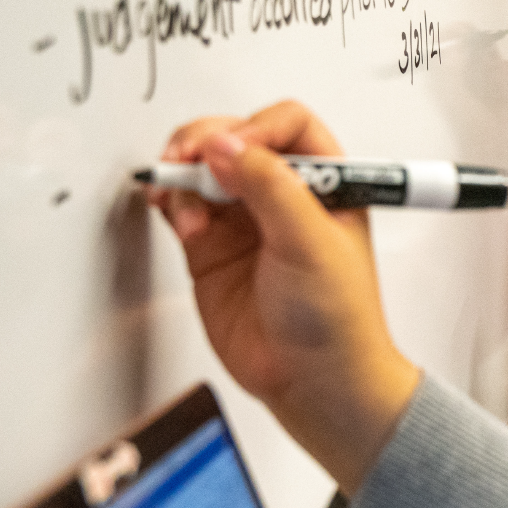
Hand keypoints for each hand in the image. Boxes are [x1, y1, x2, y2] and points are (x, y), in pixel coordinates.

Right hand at [153, 101, 419, 495]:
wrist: (313, 382)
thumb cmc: (337, 318)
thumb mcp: (311, 242)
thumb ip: (270, 187)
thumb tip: (225, 145)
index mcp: (327, 182)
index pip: (288, 126)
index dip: (257, 127)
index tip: (233, 151)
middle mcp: (284, 194)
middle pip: (238, 138)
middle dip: (208, 141)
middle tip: (189, 158)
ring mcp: (245, 219)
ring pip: (204, 168)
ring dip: (184, 169)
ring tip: (177, 189)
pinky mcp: (212, 247)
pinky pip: (182, 205)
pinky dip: (170, 199)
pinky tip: (173, 210)